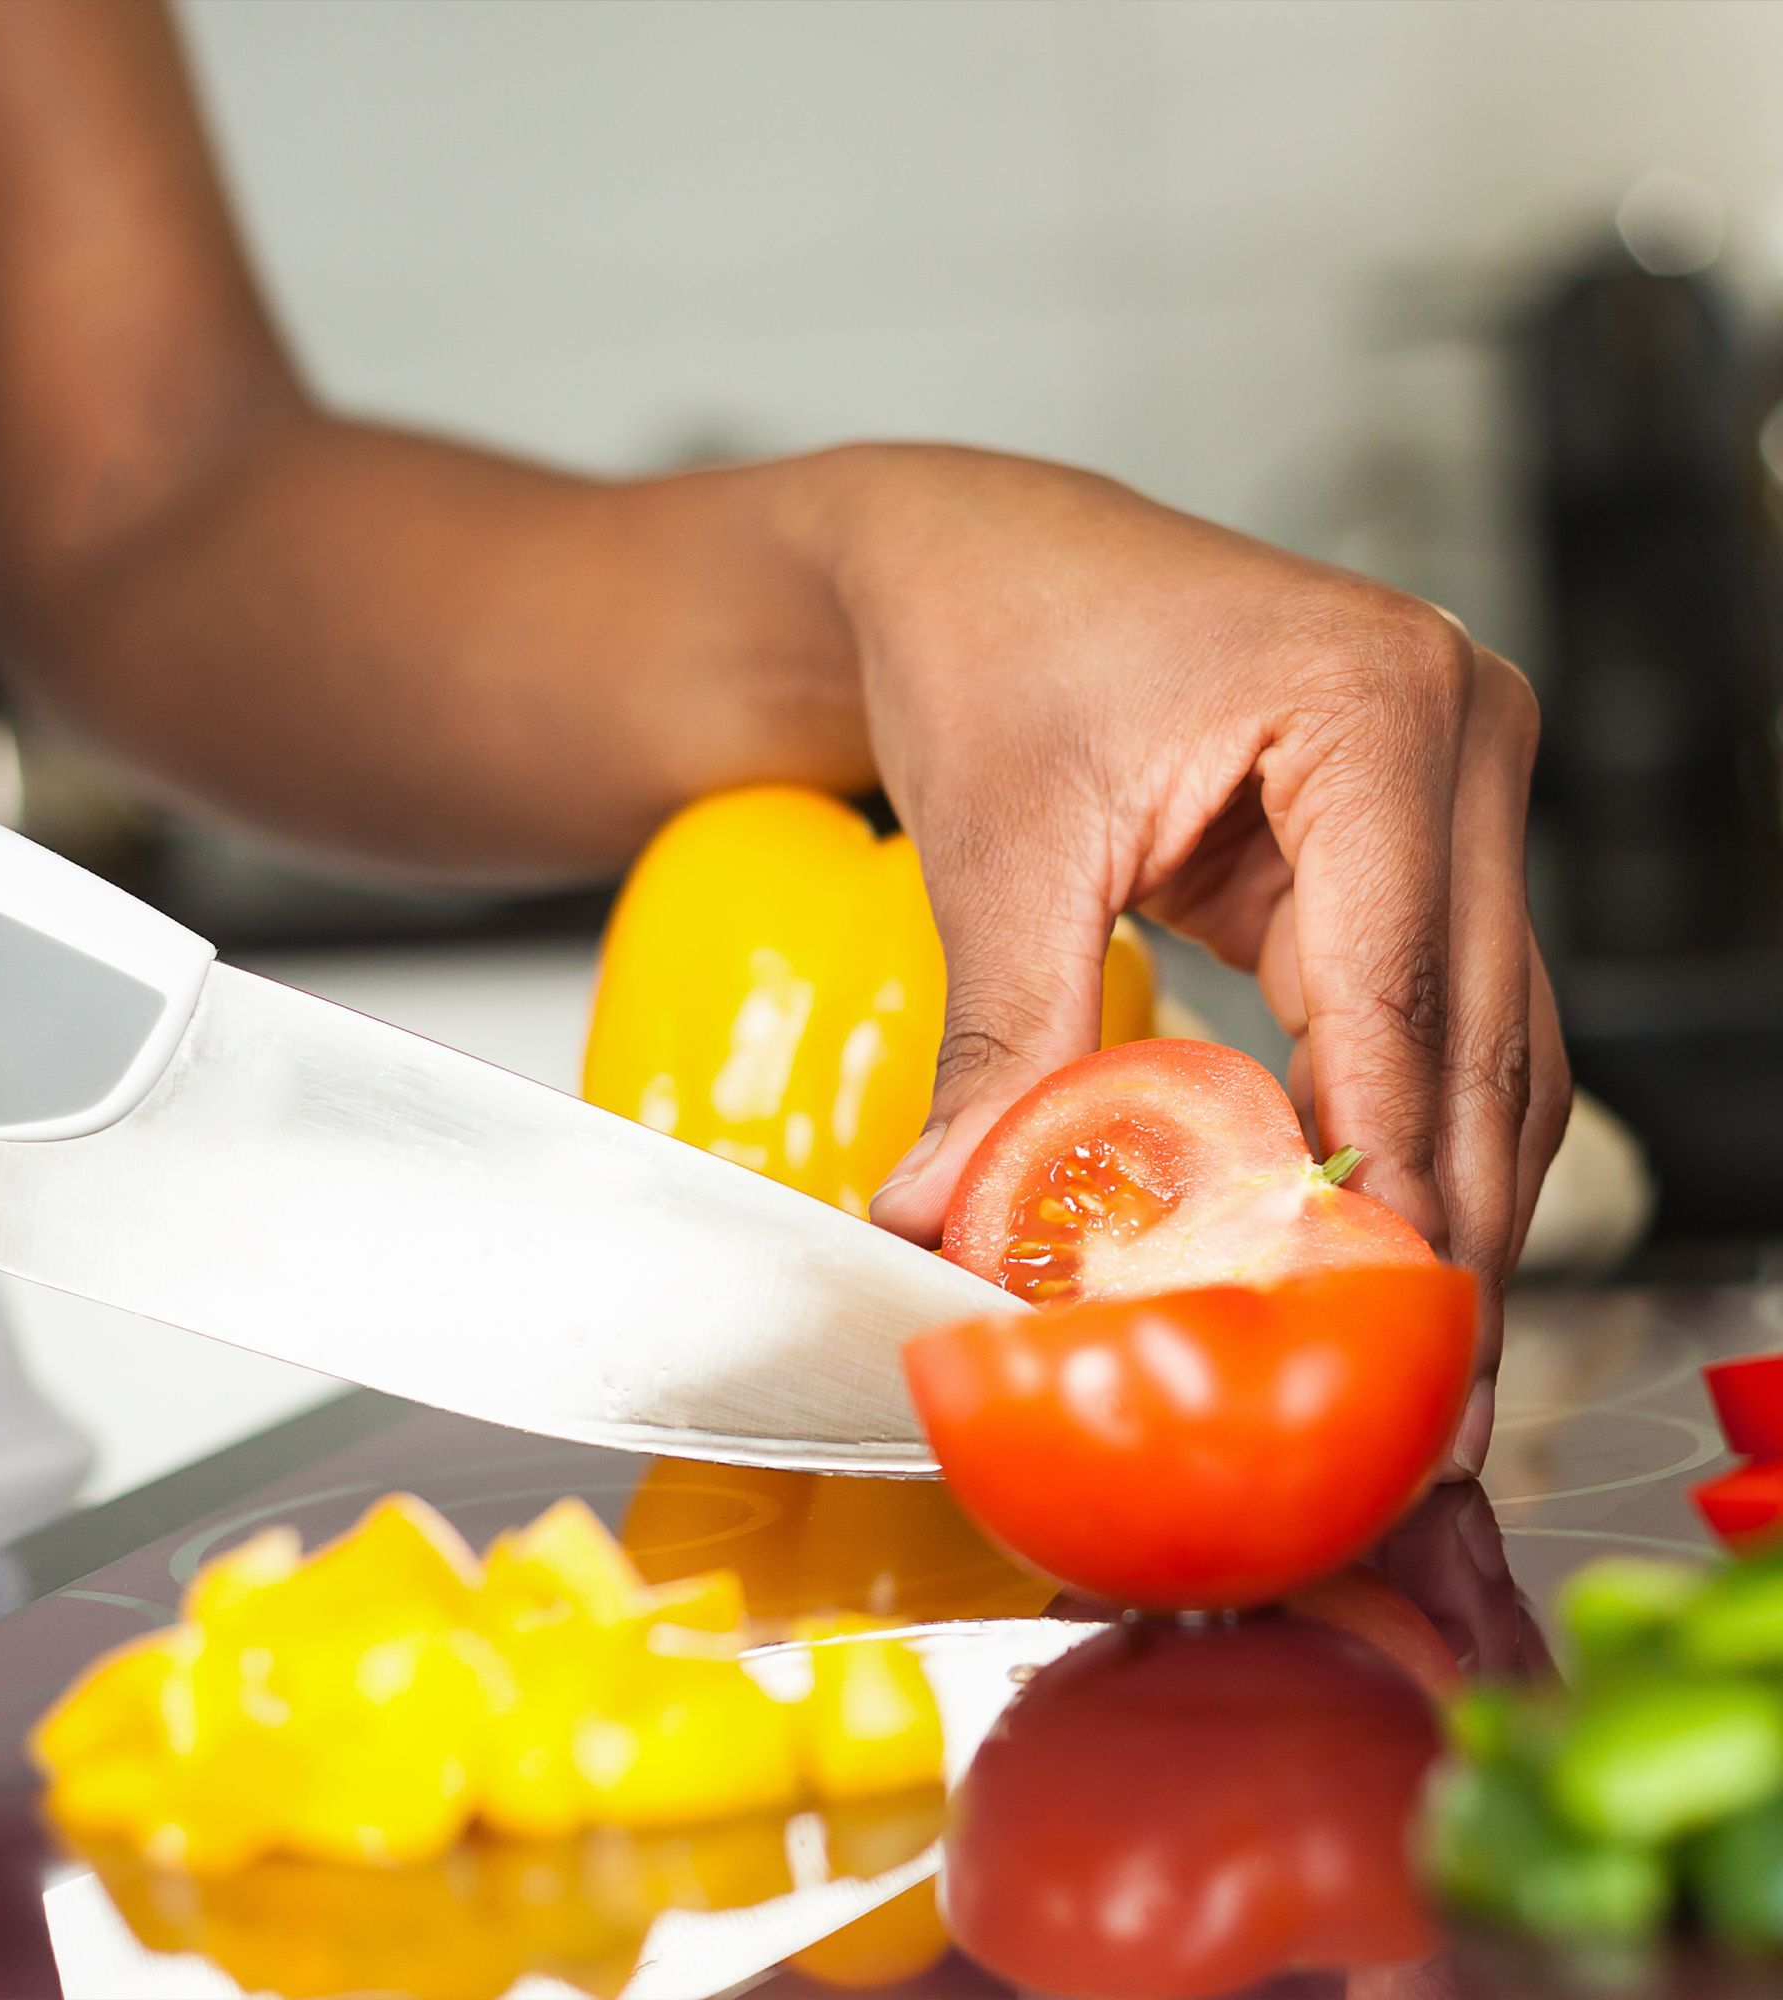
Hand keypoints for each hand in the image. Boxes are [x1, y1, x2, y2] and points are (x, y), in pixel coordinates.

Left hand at [800, 445, 1566, 1475]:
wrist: (975, 559)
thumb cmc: (989, 642)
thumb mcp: (1001, 850)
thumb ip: (1004, 1044)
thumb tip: (951, 1219)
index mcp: (1378, 708)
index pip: (1405, 1001)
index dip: (1394, 1192)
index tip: (1373, 1341)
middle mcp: (1458, 739)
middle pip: (1481, 1041)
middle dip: (1448, 1234)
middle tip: (1419, 1409)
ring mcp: (1450, 788)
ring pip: (1487, 1043)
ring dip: (1448, 1201)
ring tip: (1406, 1362)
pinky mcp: (1405, 842)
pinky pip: (1432, 1014)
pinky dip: (1403, 1131)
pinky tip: (1368, 1242)